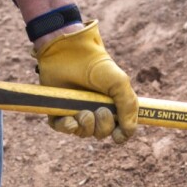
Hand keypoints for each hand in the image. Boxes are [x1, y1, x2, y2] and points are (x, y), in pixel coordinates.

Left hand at [33, 21, 137, 142]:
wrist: (69, 50)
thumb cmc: (96, 65)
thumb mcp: (120, 83)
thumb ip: (129, 107)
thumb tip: (128, 132)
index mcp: (111, 104)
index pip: (117, 128)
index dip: (119, 134)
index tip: (117, 135)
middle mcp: (93, 109)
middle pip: (100, 133)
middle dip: (102, 126)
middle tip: (100, 110)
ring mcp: (75, 110)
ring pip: (83, 132)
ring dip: (86, 126)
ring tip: (83, 112)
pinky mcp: (58, 109)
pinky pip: (62, 128)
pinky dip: (67, 128)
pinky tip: (71, 121)